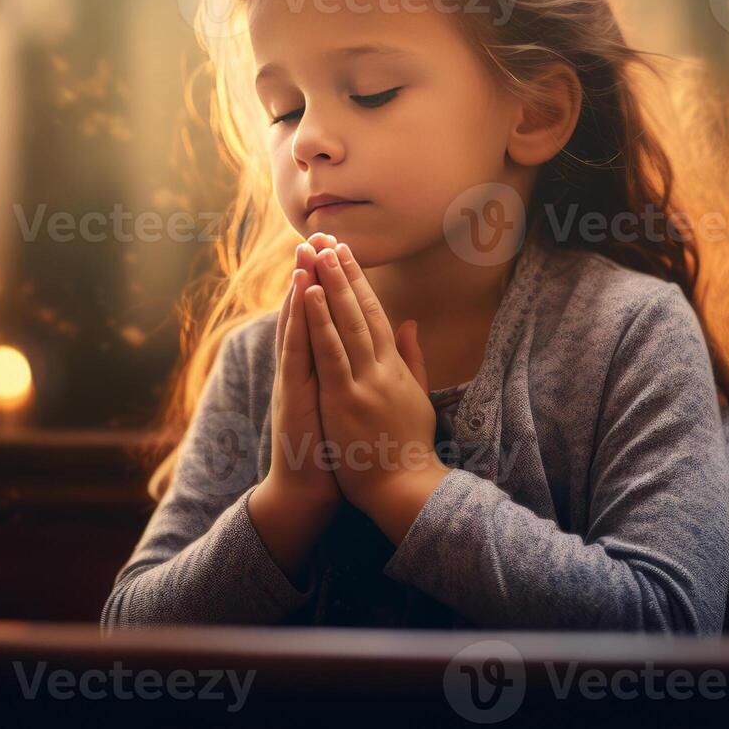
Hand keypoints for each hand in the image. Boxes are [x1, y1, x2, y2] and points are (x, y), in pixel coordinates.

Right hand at [262, 234, 342, 511]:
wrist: (308, 495)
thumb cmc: (335, 455)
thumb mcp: (349, 408)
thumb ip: (360, 376)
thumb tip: (382, 351)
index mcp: (320, 372)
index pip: (324, 321)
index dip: (330, 287)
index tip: (338, 252)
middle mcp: (303, 371)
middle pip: (307, 314)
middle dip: (312, 274)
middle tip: (316, 234)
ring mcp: (294, 381)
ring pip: (298, 324)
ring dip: (301, 285)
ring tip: (306, 249)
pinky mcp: (292, 395)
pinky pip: (295, 350)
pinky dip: (298, 319)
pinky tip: (301, 292)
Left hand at [302, 242, 451, 541]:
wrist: (404, 490)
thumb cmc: (407, 450)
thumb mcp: (416, 397)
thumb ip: (413, 358)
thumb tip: (410, 323)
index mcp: (395, 368)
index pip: (375, 315)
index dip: (360, 283)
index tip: (346, 254)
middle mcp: (381, 369)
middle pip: (360, 310)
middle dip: (344, 273)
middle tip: (329, 239)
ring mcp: (363, 382)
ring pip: (345, 323)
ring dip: (331, 284)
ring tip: (318, 252)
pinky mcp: (345, 399)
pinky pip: (331, 352)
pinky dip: (321, 322)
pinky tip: (312, 294)